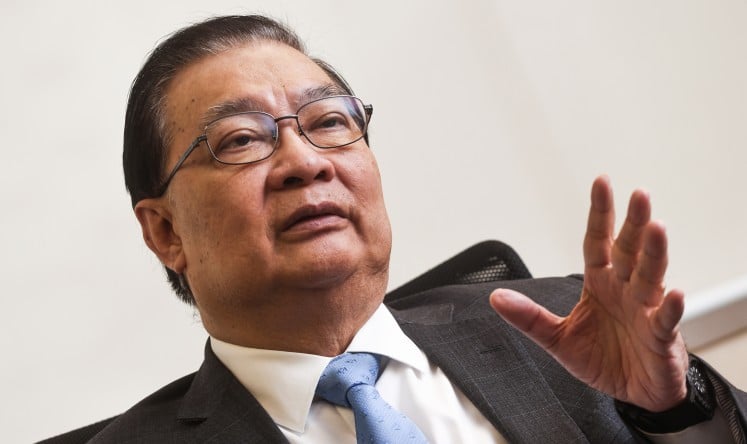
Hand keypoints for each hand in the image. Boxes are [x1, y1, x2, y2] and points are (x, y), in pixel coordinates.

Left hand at [489, 175, 688, 410]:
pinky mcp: (660, 336)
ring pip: (650, 276)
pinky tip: (673, 293)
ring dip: (653, 253)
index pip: (598, 241)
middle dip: (634, 222)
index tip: (601, 182)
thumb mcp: (556, 338)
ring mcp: (644, 310)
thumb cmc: (602, 359)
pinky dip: (669, 307)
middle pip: (629, 250)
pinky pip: (665, 319)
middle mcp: (625, 290)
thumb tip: (496, 297)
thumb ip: (529, 317)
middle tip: (639, 195)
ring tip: (656, 228)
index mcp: (600, 283)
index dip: (599, 213)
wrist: (633, 392)